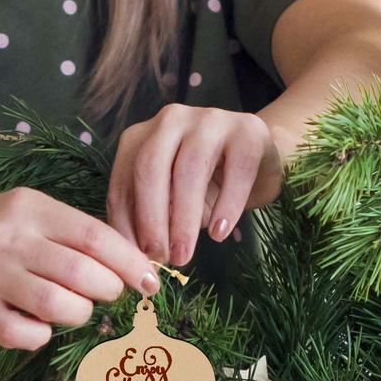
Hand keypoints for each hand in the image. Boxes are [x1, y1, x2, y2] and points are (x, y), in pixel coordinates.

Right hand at [0, 186, 160, 351]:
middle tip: (108, 292)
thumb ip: (77, 234)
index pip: (94, 236)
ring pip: (58, 306)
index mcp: (31, 209)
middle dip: (108, 289)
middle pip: (81, 272)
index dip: (130, 262)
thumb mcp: (33, 214)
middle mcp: (9, 240)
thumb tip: (135, 264)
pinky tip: (39, 323)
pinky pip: (27, 335)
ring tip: (75, 307)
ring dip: (80, 313)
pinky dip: (43, 335)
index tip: (150, 280)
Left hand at [105, 104, 283, 266]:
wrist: (257, 159)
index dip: (125, 224)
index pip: (122, 182)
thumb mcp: (169, 202)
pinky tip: (219, 234)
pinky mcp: (247, 131)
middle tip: (160, 258)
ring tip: (184, 254)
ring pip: (190, 169)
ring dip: (184, 219)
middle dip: (151, 219)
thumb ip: (148, 220)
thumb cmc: (205, 185)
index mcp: (140, 138)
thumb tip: (136, 260)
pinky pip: (236, 170)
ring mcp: (209, 120)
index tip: (134, 260)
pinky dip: (226, 205)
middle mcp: (170, 121)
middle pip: (150, 168)